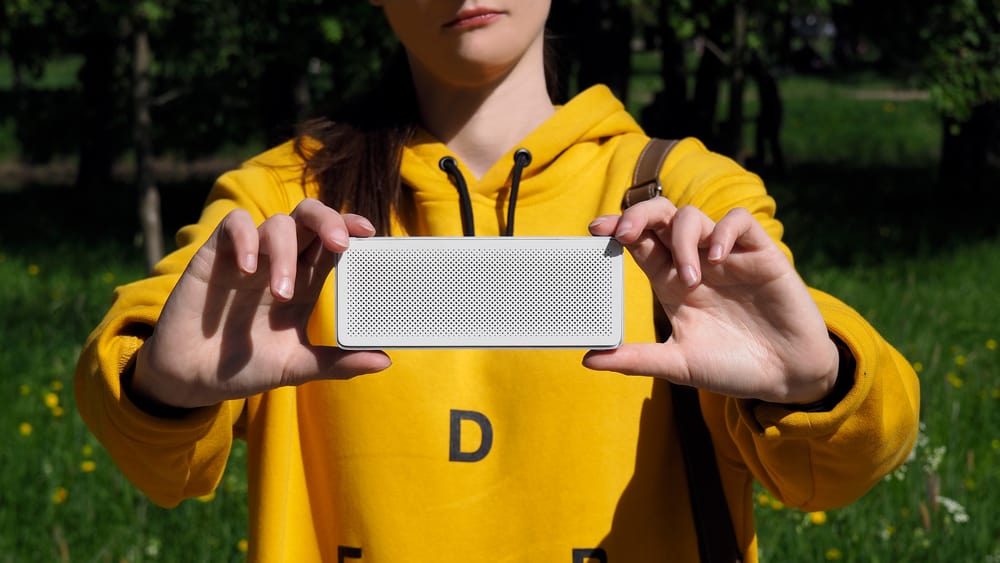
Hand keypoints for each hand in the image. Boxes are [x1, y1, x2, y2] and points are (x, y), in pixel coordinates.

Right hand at [131, 198, 390, 409]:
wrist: (191, 380)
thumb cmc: (244, 367)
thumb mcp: (296, 367)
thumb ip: (337, 363)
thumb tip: (384, 361)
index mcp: (305, 282)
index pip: (332, 242)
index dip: (351, 228)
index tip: (370, 233)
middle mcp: (280, 263)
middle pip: (309, 218)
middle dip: (328, 221)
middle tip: (339, 244)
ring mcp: (248, 256)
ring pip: (276, 223)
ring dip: (285, 252)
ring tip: (282, 292)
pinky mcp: (214, 256)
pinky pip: (233, 225)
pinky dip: (245, 239)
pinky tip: (248, 269)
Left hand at [584, 197, 838, 404]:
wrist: (786, 377)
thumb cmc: (731, 367)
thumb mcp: (678, 365)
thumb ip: (636, 360)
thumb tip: (588, 361)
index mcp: (671, 281)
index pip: (638, 242)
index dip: (616, 228)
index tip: (594, 230)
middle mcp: (694, 261)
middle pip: (660, 217)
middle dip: (637, 215)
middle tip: (623, 233)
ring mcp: (726, 255)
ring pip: (692, 216)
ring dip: (681, 240)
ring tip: (690, 280)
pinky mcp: (760, 253)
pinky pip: (738, 221)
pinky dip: (724, 232)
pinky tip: (719, 259)